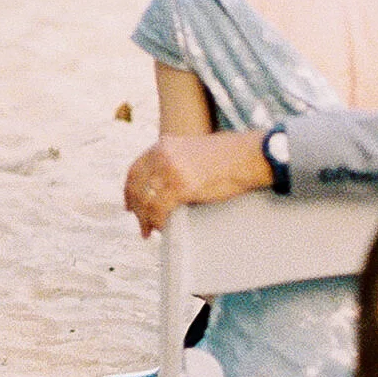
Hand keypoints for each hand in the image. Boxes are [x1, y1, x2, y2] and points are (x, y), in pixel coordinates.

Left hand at [123, 130, 268, 235]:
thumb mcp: (192, 150)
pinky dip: (158, 221)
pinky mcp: (182, 186)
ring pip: (146, 199)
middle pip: (137, 185)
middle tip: (140, 224)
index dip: (130, 188)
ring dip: (145, 219)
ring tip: (149, 231)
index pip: (135, 168)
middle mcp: (162, 155)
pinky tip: (162, 228)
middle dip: (135, 208)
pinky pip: (159, 208)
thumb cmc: (229, 156)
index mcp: (164, 145)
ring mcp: (170, 170)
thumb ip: (175, 160)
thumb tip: (166, 184)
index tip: (129, 203)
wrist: (248, 155)